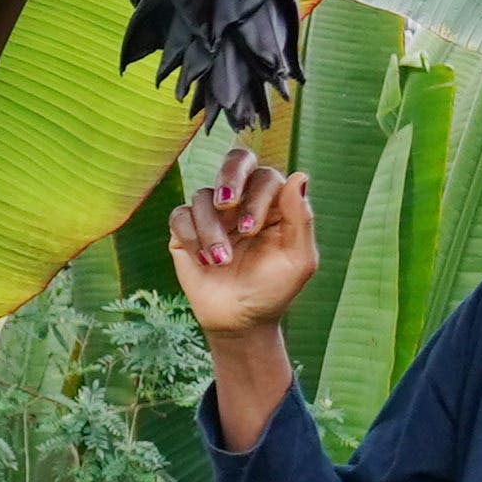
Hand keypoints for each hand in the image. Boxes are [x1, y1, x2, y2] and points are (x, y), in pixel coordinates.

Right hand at [170, 148, 316, 335]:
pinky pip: (180, 216)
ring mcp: (213, 213)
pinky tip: (204, 261)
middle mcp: (243, 201)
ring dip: (212, 230)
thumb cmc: (274, 288)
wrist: (241, 320)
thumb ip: (301, 217)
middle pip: (234, 161)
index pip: (264, 176)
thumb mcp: (298, 259)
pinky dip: (192, 237)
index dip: (256, 196)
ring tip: (222, 261)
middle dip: (229, 177)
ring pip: (202, 196)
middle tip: (226, 204)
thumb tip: (300, 174)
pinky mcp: (186, 229)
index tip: (251, 230)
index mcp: (273, 202)